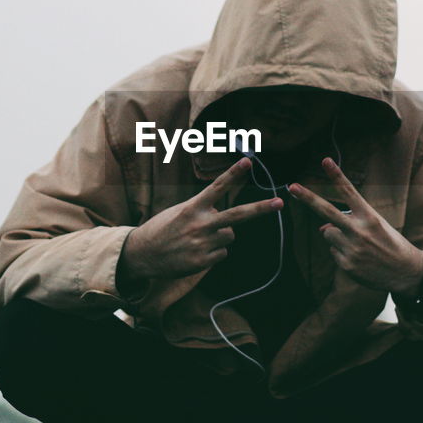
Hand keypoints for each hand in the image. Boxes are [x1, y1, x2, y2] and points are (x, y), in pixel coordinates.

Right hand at [121, 157, 282, 284]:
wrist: (142, 254)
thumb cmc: (162, 229)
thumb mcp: (179, 212)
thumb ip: (203, 211)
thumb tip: (226, 218)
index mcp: (193, 207)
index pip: (217, 187)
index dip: (233, 174)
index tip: (248, 162)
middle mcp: (200, 224)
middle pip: (237, 215)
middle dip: (260, 208)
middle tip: (280, 202)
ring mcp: (203, 244)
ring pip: (229, 236)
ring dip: (220, 237)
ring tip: (197, 240)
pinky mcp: (203, 261)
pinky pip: (222, 254)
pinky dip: (213, 254)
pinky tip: (195, 253)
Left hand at [287, 157, 422, 296]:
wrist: (406, 272)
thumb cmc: (391, 243)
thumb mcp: (376, 226)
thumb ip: (350, 221)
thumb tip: (322, 229)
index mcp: (370, 217)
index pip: (349, 192)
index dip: (336, 175)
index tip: (325, 160)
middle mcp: (359, 231)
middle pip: (327, 211)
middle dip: (308, 198)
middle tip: (291, 187)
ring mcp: (351, 248)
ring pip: (328, 233)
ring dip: (336, 236)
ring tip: (358, 244)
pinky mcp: (346, 264)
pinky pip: (333, 251)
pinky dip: (342, 253)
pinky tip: (360, 258)